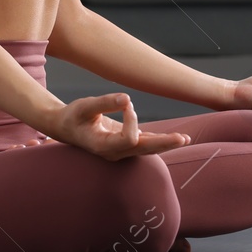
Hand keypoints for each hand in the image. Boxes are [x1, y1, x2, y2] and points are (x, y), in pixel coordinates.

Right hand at [35, 93, 191, 161]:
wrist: (65, 128)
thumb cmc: (73, 117)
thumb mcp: (84, 106)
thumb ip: (104, 102)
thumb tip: (126, 98)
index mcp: (102, 146)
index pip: (128, 138)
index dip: (132, 119)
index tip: (126, 103)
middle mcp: (114, 153)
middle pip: (144, 150)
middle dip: (164, 143)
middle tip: (183, 139)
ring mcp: (120, 151)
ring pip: (147, 149)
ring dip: (166, 143)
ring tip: (186, 139)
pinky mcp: (125, 145)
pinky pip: (144, 144)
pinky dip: (159, 140)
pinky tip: (175, 139)